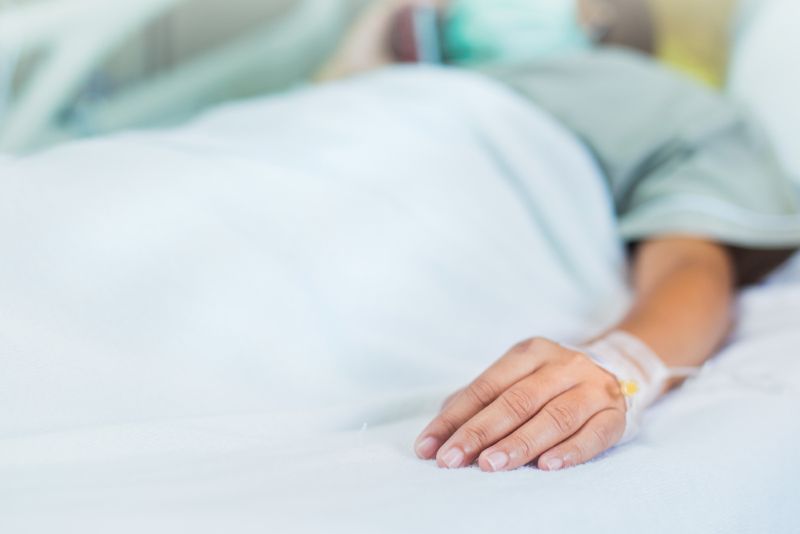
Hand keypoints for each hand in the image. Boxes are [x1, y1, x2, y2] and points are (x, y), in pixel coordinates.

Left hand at [414, 337, 626, 471]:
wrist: (618, 370)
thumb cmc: (551, 382)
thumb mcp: (517, 377)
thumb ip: (481, 400)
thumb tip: (439, 431)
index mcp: (529, 353)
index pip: (485, 387)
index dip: (455, 418)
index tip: (429, 446)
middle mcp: (561, 366)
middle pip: (516, 401)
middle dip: (479, 433)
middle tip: (453, 459)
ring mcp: (592, 388)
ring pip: (553, 417)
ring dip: (519, 444)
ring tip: (490, 465)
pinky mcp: (615, 415)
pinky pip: (593, 434)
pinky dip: (570, 451)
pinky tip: (547, 467)